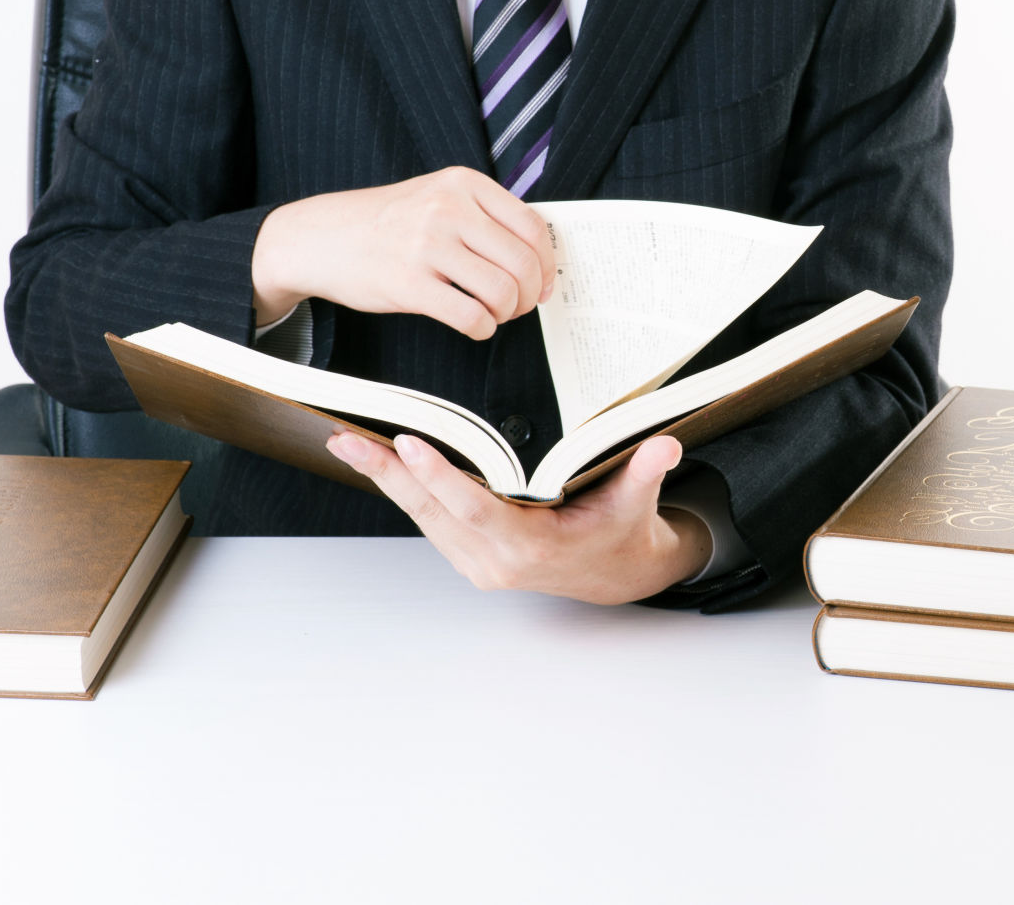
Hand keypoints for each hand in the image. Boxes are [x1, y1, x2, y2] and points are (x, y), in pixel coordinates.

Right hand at [251, 166, 555, 338]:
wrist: (320, 237)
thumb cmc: (386, 222)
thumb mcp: (437, 196)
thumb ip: (484, 215)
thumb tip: (539, 257)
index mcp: (463, 183)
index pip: (532, 227)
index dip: (547, 264)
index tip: (542, 283)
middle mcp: (448, 208)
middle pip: (524, 263)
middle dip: (530, 295)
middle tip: (519, 305)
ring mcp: (426, 245)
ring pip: (503, 292)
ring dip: (507, 313)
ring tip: (493, 313)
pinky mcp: (408, 284)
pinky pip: (471, 316)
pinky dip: (482, 328)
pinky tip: (473, 324)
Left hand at [326, 432, 712, 603]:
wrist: (616, 575)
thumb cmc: (622, 532)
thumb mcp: (636, 502)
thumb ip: (645, 472)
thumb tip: (664, 447)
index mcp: (534, 547)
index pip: (477, 508)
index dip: (442, 477)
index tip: (410, 444)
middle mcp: (497, 560)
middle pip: (433, 512)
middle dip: (389, 473)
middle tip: (349, 439)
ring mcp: (478, 562)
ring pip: (423, 516)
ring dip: (386, 480)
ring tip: (349, 443)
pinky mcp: (469, 556)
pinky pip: (429, 520)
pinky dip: (404, 490)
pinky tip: (380, 463)